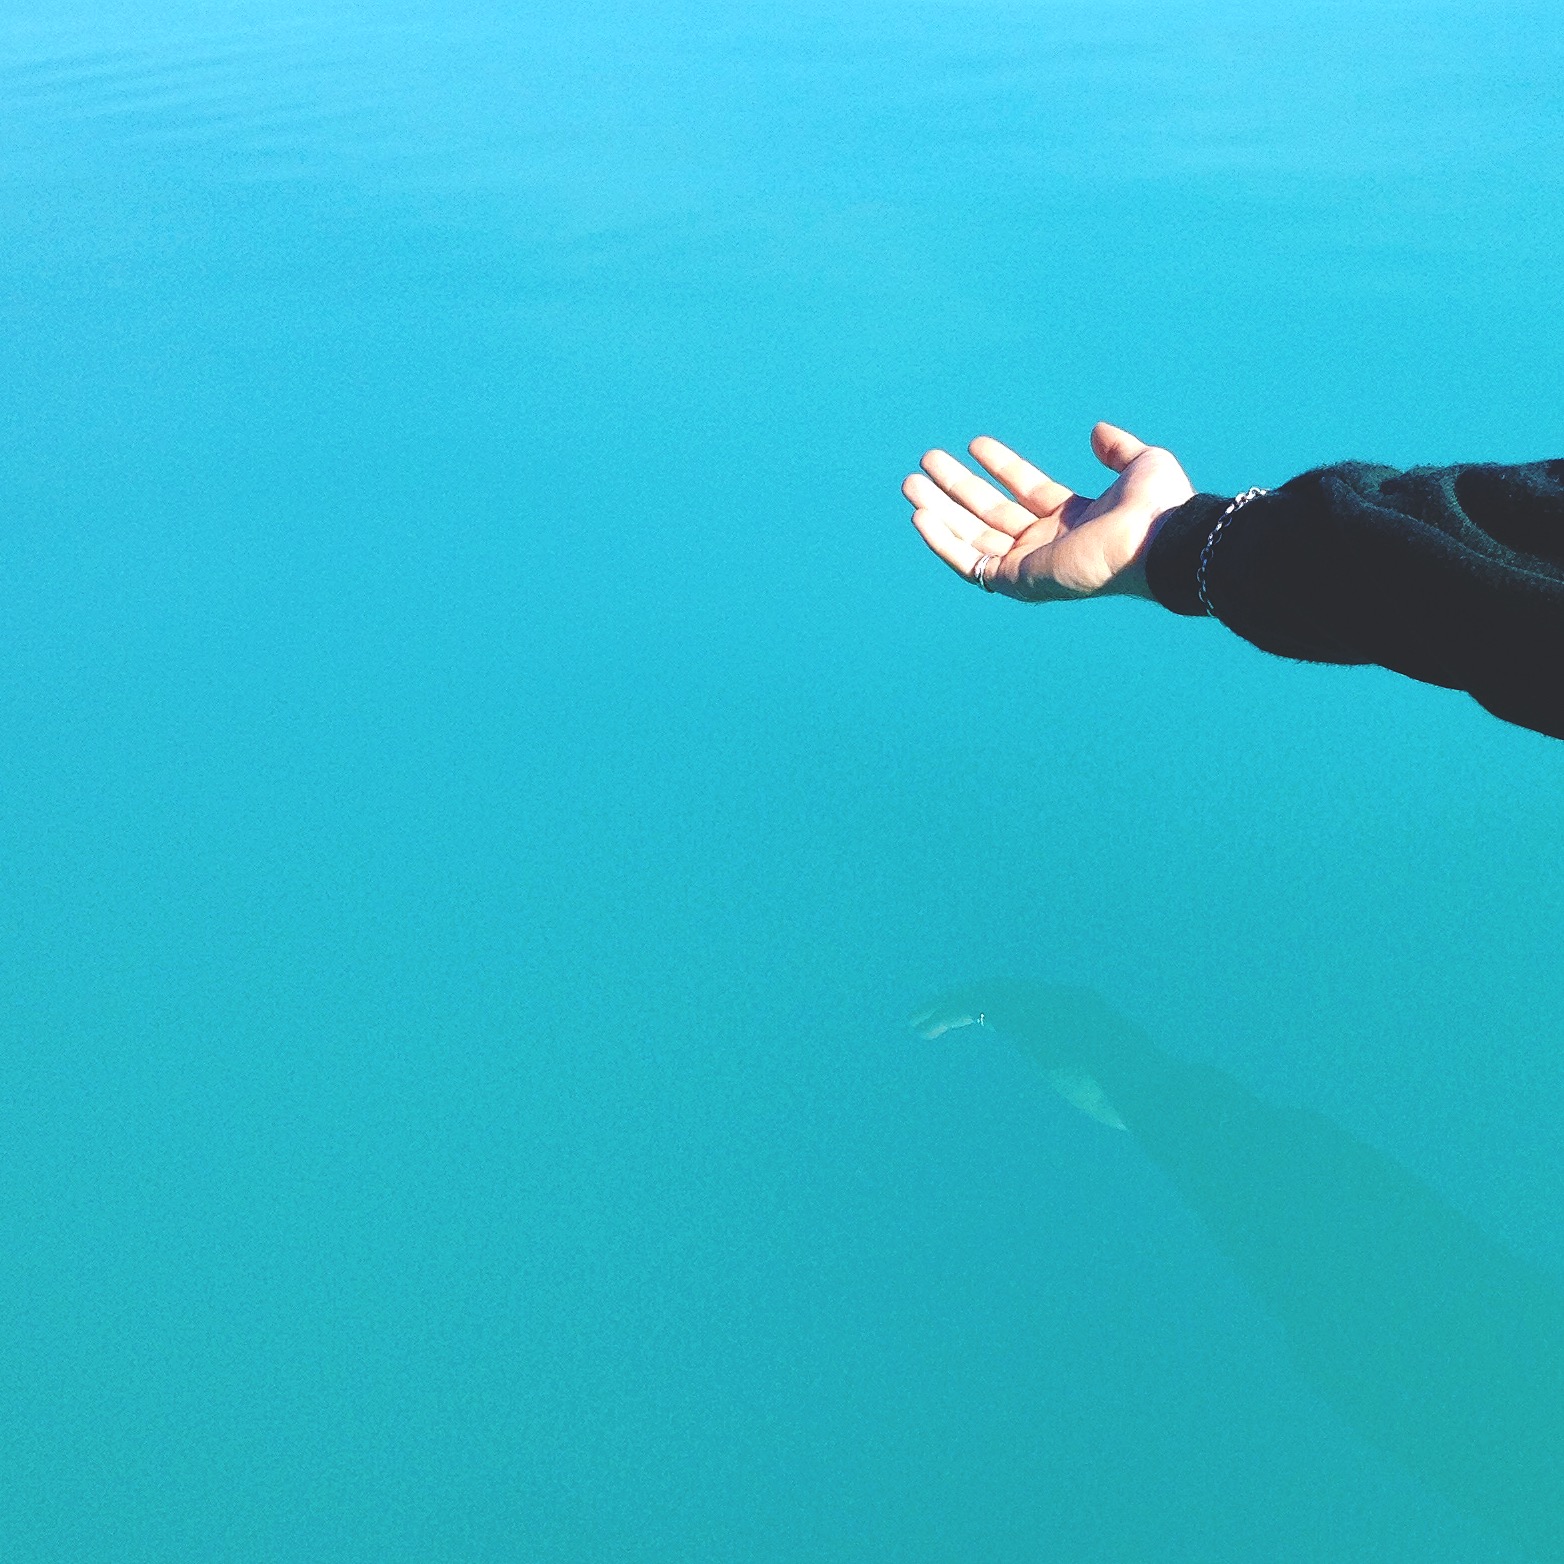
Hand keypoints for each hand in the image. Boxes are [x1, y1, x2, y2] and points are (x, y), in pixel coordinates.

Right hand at [903, 422, 1193, 600]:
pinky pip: (970, 563)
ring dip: (939, 510)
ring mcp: (1030, 564)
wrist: (1157, 539)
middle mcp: (1048, 544)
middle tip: (928, 461)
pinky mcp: (1017, 580)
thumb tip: (1097, 431)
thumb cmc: (1157, 506)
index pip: (1025, 491)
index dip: (1000, 466)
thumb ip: (1118, 450)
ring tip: (911, 483)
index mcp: (1073, 519)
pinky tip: (920, 515)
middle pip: (990, 513)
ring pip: (972, 536)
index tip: (975, 444)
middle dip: (957, 487)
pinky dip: (942, 541)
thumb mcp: (1141, 464)